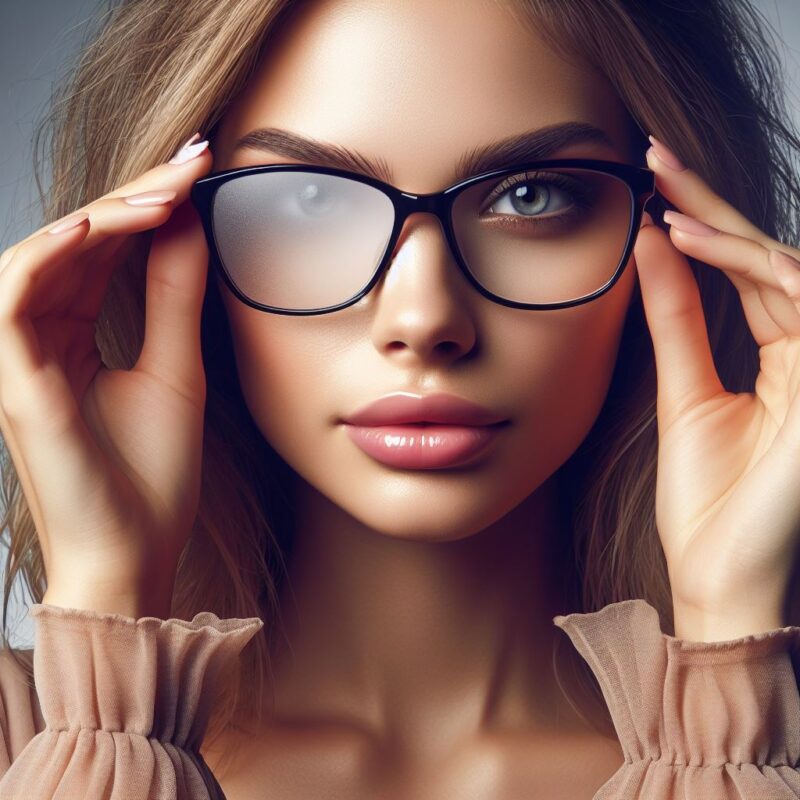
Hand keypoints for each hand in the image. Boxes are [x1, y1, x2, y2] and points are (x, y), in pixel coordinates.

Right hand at [0, 134, 211, 617]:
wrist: (137, 554)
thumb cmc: (152, 475)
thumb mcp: (177, 368)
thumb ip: (175, 297)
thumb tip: (191, 226)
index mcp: (76, 334)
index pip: (104, 250)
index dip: (147, 205)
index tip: (200, 169)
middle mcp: (42, 336)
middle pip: (77, 241)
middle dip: (135, 196)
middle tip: (192, 162)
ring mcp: (22, 357)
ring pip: (44, 255)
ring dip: (104, 215)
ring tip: (166, 193)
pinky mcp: (14, 382)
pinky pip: (14, 298)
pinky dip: (51, 254)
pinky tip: (103, 226)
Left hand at [632, 135, 799, 640]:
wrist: (720, 570)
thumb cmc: (705, 498)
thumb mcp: (684, 392)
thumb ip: (677, 321)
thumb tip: (651, 251)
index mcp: (783, 357)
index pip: (745, 273)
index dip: (703, 224)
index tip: (651, 184)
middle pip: (764, 257)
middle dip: (710, 202)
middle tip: (654, 155)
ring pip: (785, 267)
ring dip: (723, 224)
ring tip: (661, 194)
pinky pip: (795, 297)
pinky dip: (745, 263)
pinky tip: (690, 238)